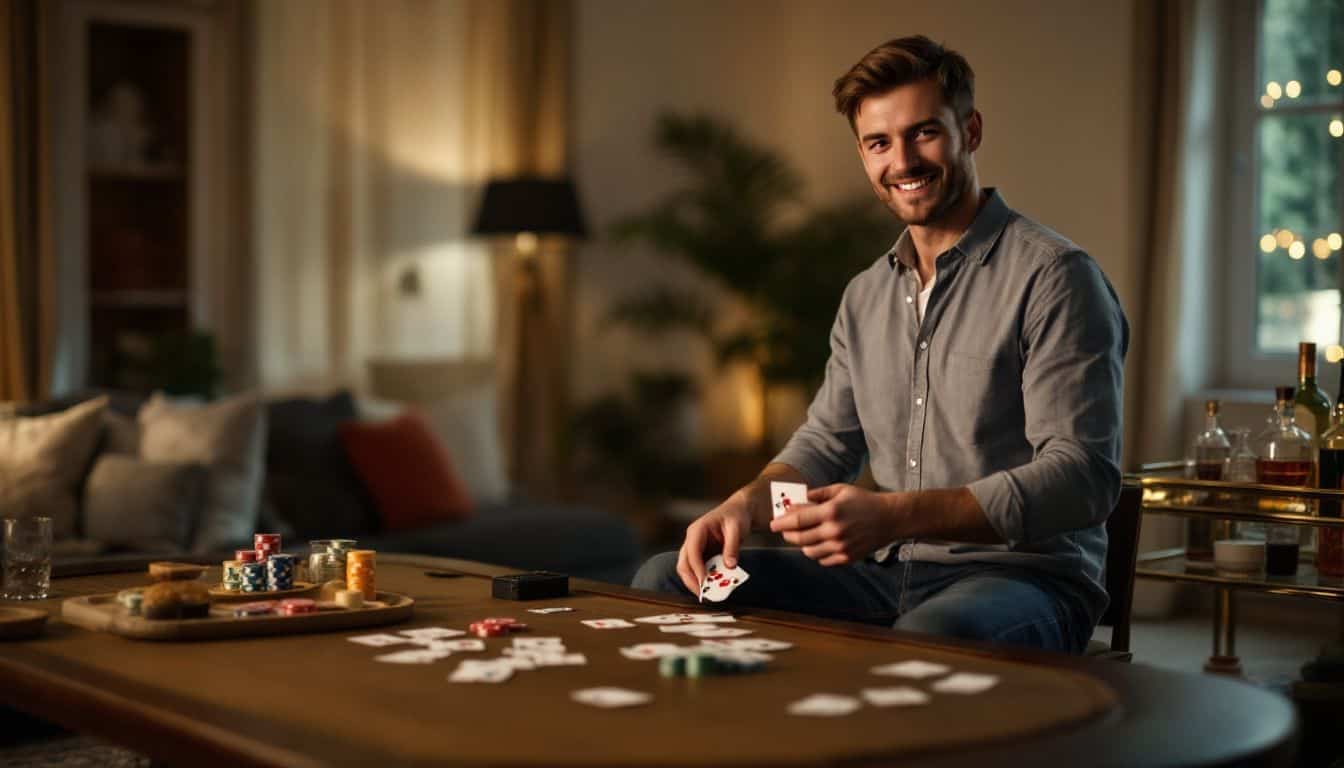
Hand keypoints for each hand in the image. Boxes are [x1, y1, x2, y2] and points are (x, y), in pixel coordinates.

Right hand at [676, 484, 760, 593]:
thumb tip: (729, 566)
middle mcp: (692, 540)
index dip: (696, 568)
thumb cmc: (736, 516)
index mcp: (697, 530)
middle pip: (683, 563)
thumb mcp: (737, 528)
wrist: (738, 511)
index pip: (692, 551)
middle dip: (691, 580)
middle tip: (703, 594)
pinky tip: (713, 587)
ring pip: (688, 569)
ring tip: (708, 594)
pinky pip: (699, 570)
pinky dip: (704, 579)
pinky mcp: (702, 555)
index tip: (704, 581)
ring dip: (696, 582)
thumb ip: (732, 546)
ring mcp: (696, 548)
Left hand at [769, 484, 896, 565]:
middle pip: (799, 538)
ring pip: (809, 551)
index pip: (797, 520)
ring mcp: (841, 547)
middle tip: (783, 530)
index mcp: (831, 512)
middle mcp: (834, 531)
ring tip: (802, 536)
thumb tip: (795, 503)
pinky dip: (816, 553)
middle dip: (787, 534)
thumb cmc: (863, 501)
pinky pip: (822, 560)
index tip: (772, 523)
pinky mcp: (847, 558)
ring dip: (801, 544)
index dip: (781, 522)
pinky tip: (818, 543)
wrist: (889, 518)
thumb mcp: (839, 490)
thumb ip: (816, 495)